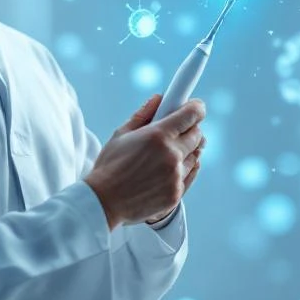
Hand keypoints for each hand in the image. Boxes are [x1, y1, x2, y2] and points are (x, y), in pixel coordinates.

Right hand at [84, 94, 205, 230]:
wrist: (103, 202)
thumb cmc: (109, 166)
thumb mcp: (121, 134)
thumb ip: (143, 114)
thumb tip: (159, 98)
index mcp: (158, 136)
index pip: (191, 115)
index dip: (195, 108)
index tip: (195, 107)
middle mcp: (172, 155)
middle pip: (197, 135)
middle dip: (189, 129)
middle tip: (177, 130)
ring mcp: (176, 177)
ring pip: (195, 156)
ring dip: (187, 151)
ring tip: (167, 154)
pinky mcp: (176, 194)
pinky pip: (190, 175)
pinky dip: (183, 169)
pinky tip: (169, 168)